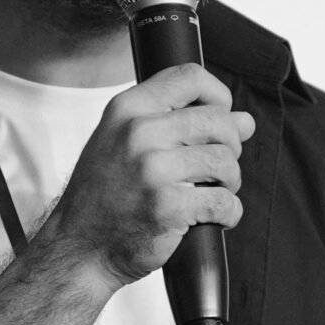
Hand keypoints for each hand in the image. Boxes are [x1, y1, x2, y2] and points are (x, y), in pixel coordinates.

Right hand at [42, 64, 251, 287]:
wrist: (79, 246)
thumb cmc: (105, 194)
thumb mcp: (126, 143)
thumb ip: (180, 123)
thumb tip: (245, 121)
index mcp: (128, 109)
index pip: (190, 77)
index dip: (219, 96)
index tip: (221, 118)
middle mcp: (138, 133)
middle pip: (219, 121)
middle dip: (230, 147)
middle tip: (217, 169)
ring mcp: (153, 170)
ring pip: (226, 161)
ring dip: (230, 182)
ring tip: (212, 193)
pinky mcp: (168, 206)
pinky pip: (225, 202)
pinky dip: (228, 213)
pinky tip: (213, 217)